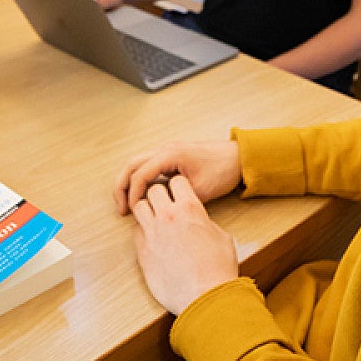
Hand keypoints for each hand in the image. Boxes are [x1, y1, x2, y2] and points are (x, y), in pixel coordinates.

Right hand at [114, 139, 241, 214]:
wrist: (239, 158)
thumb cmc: (222, 171)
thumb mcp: (199, 191)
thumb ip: (175, 199)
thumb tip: (158, 210)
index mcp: (170, 154)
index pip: (140, 174)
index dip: (132, 195)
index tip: (131, 211)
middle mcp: (165, 149)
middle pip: (131, 165)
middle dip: (122, 187)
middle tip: (121, 208)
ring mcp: (168, 150)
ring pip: (137, 164)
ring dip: (129, 182)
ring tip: (128, 204)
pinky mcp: (172, 156)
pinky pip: (148, 165)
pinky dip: (140, 179)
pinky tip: (142, 195)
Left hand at [132, 174, 238, 314]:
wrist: (205, 296)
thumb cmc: (218, 269)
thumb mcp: (222, 237)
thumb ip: (206, 223)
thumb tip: (200, 223)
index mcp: (190, 208)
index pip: (177, 181)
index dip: (179, 187)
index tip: (180, 194)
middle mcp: (168, 216)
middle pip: (153, 190)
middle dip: (159, 195)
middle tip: (165, 205)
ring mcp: (152, 234)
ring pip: (138, 207)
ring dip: (147, 210)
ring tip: (156, 220)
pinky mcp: (142, 252)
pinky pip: (135, 232)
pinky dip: (142, 231)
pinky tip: (153, 240)